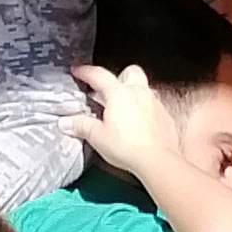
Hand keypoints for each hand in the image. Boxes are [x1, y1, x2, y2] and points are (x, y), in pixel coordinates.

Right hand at [71, 59, 189, 199]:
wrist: (157, 161)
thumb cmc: (128, 147)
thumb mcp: (97, 136)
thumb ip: (81, 125)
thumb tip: (66, 122)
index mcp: (119, 93)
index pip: (99, 75)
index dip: (85, 72)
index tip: (78, 71)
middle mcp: (139, 93)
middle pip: (129, 72)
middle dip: (118, 77)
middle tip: (107, 90)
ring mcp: (154, 103)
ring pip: (143, 88)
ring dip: (132, 94)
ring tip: (122, 109)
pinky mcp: (165, 117)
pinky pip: (153, 106)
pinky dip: (144, 110)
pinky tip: (138, 124)